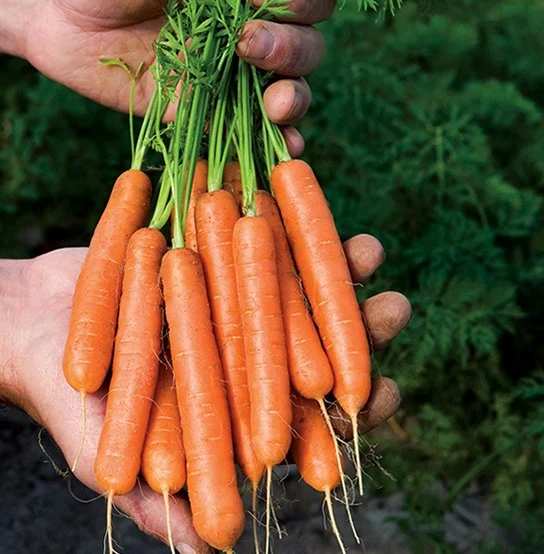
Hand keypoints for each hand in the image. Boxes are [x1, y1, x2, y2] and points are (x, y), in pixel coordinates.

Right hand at [0, 236, 409, 552]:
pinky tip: (316, 208)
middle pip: (311, 348)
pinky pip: (257, 244)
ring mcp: (232, 302)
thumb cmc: (70, 395)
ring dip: (336, 271)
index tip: (381, 394)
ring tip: (371, 250)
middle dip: (360, 331)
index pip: (302, 420)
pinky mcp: (213, 258)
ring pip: (294, 290)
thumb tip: (212, 550)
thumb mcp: (108, 456)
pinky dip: (287, 228)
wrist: (31, 322)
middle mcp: (242, 353)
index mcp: (233, 408)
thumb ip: (158, 503)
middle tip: (396, 309)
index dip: (346, 413)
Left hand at [5, 0, 333, 155]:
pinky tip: (287, 144)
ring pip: (291, 91)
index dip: (298, 0)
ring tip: (273, 102)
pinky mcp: (209, 116)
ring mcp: (231, 80)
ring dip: (294, 98)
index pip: (307, 0)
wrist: (65, 16)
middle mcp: (249, 36)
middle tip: (247, 43)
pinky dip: (280, 142)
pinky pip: (254, 132)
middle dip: (290, 49)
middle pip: (307, 49)